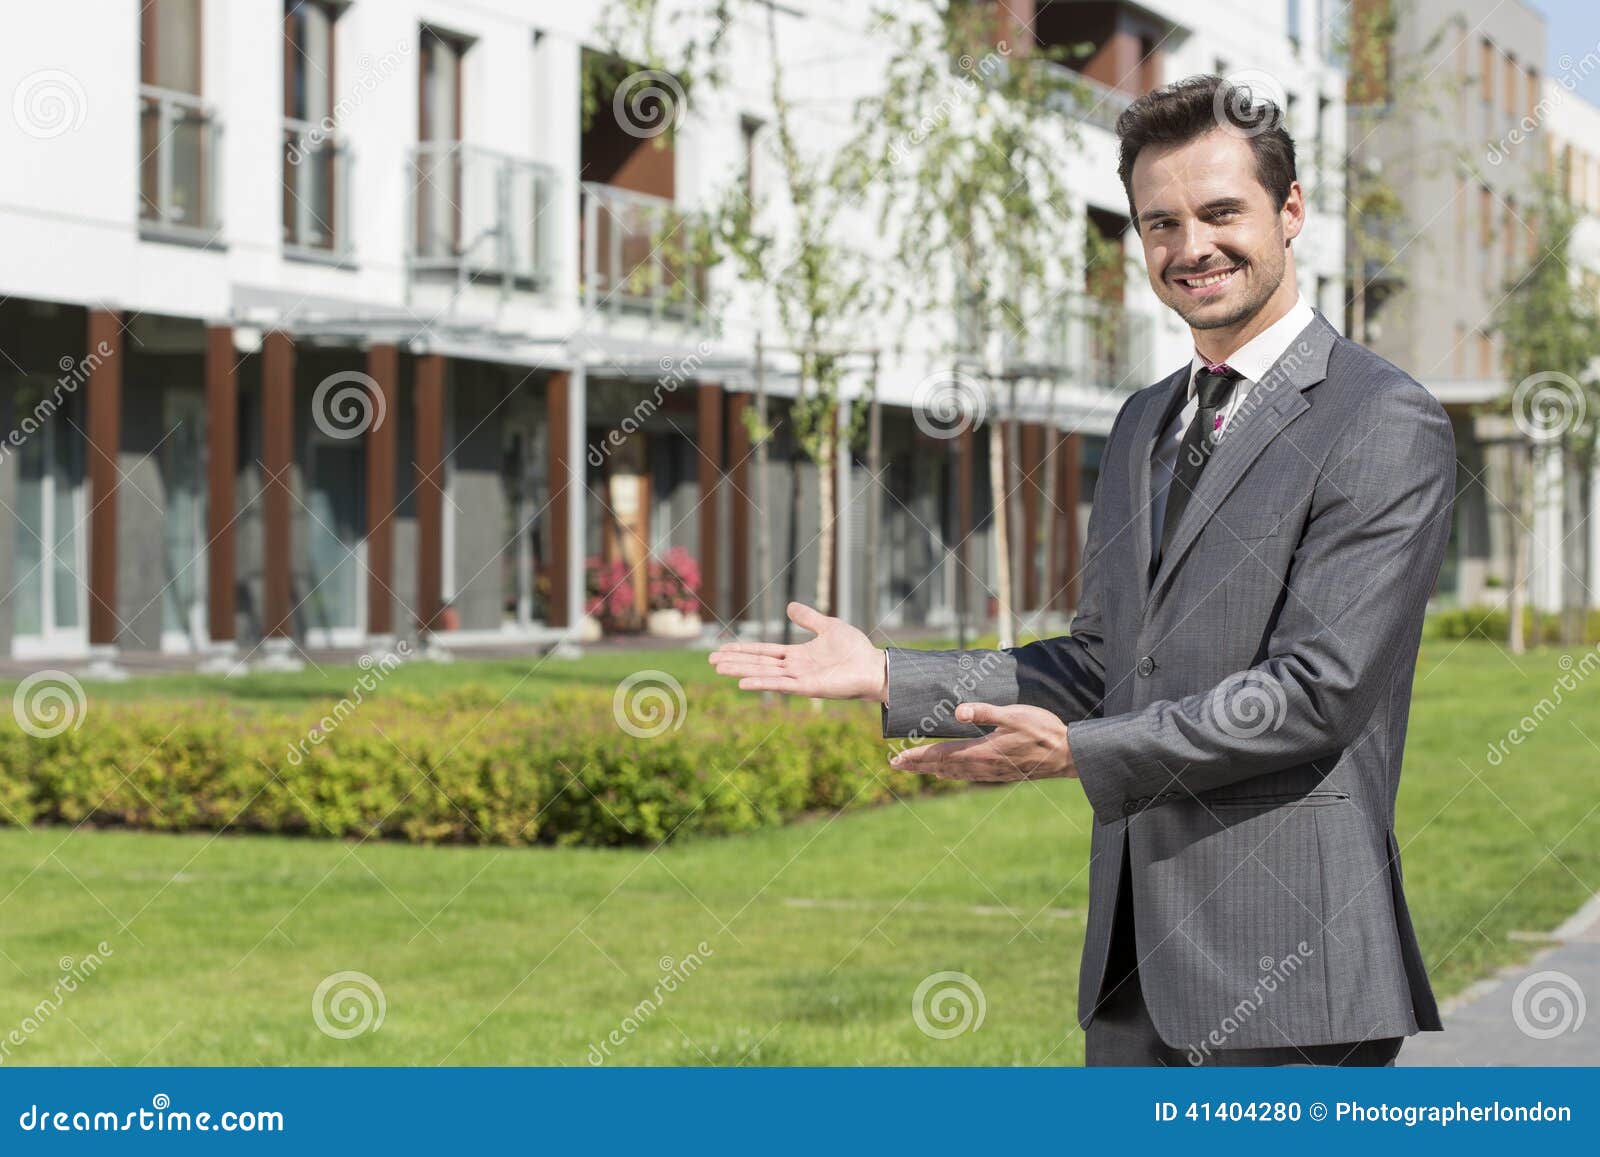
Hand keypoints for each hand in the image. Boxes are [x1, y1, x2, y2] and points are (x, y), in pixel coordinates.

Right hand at [707, 601, 886, 701]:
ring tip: (719, 668)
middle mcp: (794, 667)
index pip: (764, 651)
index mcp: (797, 655)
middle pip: (758, 662)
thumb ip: (808, 617)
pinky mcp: (807, 688)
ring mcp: (799, 679)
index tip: (722, 649)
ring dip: (741, 671)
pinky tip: (743, 683)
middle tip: (711, 660)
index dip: (743, 650)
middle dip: (735, 661)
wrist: (874, 666)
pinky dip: (761, 683)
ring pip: (764, 673)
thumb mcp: (828, 626)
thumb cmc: (855, 649)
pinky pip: (780, 685)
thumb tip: (789, 606)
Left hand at [888, 702, 1076, 781]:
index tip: (897, 758)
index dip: (917, 757)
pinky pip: (967, 776)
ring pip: (953, 773)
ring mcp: (991, 772)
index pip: (941, 755)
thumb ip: (986, 712)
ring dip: (931, 770)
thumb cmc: (1043, 731)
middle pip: (942, 767)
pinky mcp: (1000, 773)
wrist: (1067, 755)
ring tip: (914, 768)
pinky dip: (951, 773)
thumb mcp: (1015, 715)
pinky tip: (948, 773)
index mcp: (982, 751)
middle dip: (917, 766)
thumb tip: (958, 712)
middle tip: (895, 766)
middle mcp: (983, 766)